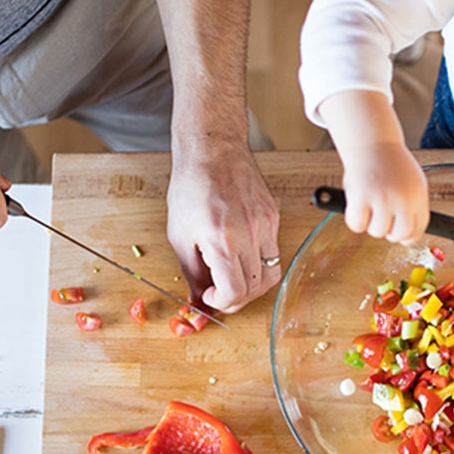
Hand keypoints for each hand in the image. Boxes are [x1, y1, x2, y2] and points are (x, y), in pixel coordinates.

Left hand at [166, 144, 280, 313]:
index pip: (235, 293)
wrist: (212, 150)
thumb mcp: (180, 235)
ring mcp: (265, 225)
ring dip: (252, 284)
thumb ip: (191, 272)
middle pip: (255, 289)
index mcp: (222, 241)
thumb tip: (198, 298)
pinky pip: (273, 251)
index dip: (222, 303)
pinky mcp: (273, 216)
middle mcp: (249, 235)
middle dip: (236, 298)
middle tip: (221, 292)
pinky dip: (258, 261)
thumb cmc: (191, 187)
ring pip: (271, 274)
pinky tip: (241, 253)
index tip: (211, 297)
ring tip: (234, 277)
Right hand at [319, 90, 427, 242]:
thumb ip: (412, 206)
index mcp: (418, 196)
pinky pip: (357, 225)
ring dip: (370, 224)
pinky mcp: (362, 197)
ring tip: (369, 206)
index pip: (418, 229)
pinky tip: (356, 206)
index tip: (400, 237)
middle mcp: (403, 198)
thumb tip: (408, 233)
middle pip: (398, 235)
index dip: (408, 237)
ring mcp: (382, 198)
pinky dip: (354, 220)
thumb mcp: (412, 182)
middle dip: (389, 233)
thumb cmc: (390, 162)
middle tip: (381, 221)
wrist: (373, 141)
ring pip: (377, 232)